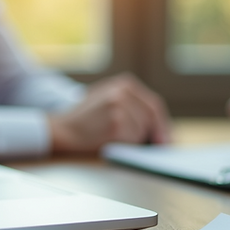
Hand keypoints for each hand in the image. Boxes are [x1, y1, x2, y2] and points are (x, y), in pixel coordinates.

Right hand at [48, 73, 170, 153]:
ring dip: (135, 139)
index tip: (166, 137)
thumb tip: (159, 127)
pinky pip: (132, 139)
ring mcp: (119, 106)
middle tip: (161, 145)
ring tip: (114, 137)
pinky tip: (110, 140)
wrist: (63, 128)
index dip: (162, 123)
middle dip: (157, 133)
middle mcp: (123, 91)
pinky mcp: (115, 123)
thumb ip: (132, 106)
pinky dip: (126, 144)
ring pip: (142, 130)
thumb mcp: (108, 99)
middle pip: (152, 117)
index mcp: (125, 83)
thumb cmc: (86, 119)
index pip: (153, 105)